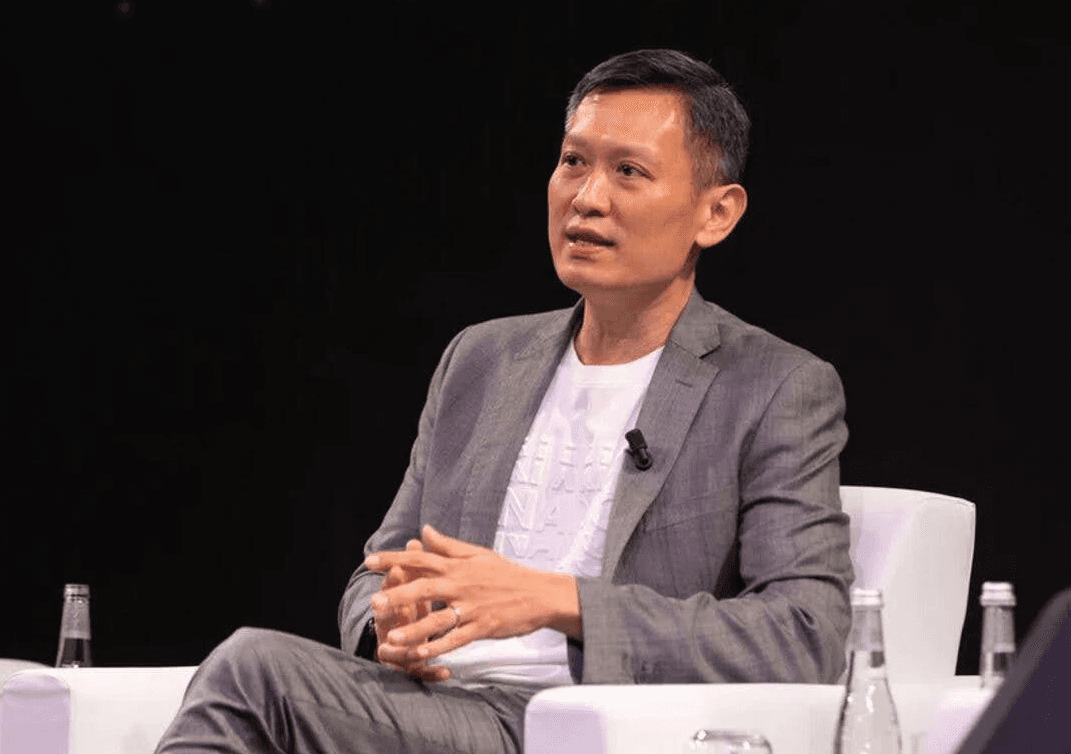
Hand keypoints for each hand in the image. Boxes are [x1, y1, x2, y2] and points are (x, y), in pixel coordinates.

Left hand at [364, 525, 580, 665]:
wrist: (540, 594)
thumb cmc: (507, 574)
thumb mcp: (478, 554)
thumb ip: (448, 546)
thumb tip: (424, 530)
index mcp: (458, 567)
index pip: (421, 559)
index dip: (394, 559)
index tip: (369, 561)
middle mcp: (461, 586)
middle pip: (425, 588)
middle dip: (398, 595)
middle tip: (374, 601)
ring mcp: (472, 608)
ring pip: (438, 618)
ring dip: (414, 628)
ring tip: (391, 635)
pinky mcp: (482, 627)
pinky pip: (457, 638)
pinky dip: (439, 645)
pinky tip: (422, 652)